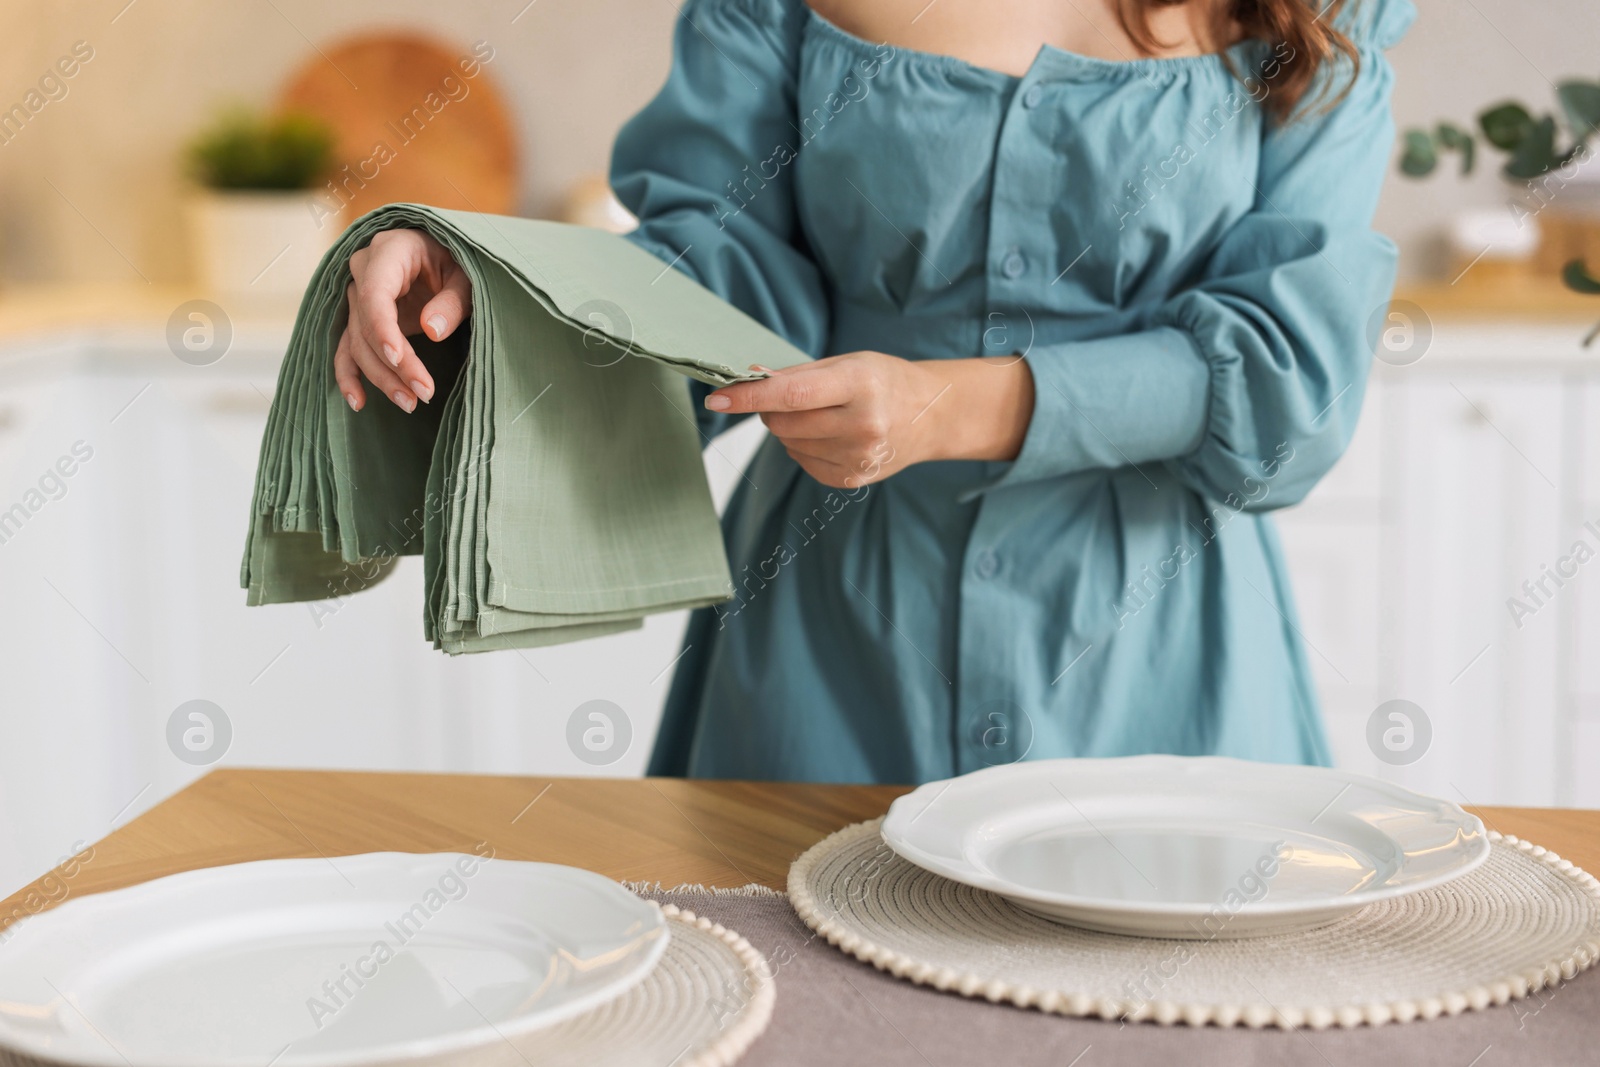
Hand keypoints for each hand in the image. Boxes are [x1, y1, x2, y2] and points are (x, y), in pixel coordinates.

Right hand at [335, 228, 472, 412]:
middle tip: (424, 393)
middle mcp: (365, 271)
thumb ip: (452, 300)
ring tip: (410, 403)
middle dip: (394, 364)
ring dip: (380, 377)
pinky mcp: (360, 318)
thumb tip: (432, 331)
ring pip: (358, 343)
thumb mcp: (467, 276)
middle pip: (366, 325)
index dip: (383, 329)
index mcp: (390, 250)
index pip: (374, 293)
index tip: (399, 359)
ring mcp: (359, 295)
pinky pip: (347, 348)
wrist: (446, 256)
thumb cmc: (458, 261)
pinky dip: (349, 375)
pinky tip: (358, 402)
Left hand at [704, 352, 1034, 487]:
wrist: (932, 415)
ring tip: (824, 415)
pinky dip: (804, 447)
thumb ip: (797, 375)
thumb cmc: (885, 381)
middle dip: (770, 408)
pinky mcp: (852, 478)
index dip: (748, 397)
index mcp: (859, 385)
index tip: (717, 397)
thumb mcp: (848, 363)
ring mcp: (858, 457)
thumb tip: (748, 380)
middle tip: (789, 397)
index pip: (790, 394)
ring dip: (790, 428)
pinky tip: (832, 435)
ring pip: (788, 444)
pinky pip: (803, 462)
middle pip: (783, 422)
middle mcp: (861, 424)